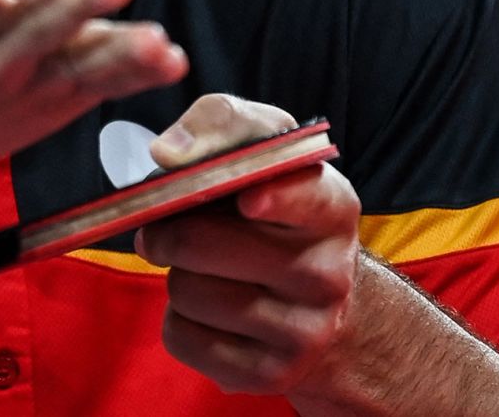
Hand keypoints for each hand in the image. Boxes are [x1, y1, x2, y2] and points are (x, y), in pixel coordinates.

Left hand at [135, 94, 360, 396]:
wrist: (315, 300)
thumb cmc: (271, 206)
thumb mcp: (264, 149)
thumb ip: (221, 124)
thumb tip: (166, 152)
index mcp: (332, 207)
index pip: (306, 199)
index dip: (273, 198)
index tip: (247, 199)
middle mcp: (328, 272)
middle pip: (204, 243)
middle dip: (167, 229)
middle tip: (166, 224)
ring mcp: (304, 331)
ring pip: (188, 292)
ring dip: (175, 273)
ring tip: (200, 266)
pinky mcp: (269, 374)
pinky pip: (182, 337)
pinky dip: (177, 318)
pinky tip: (206, 306)